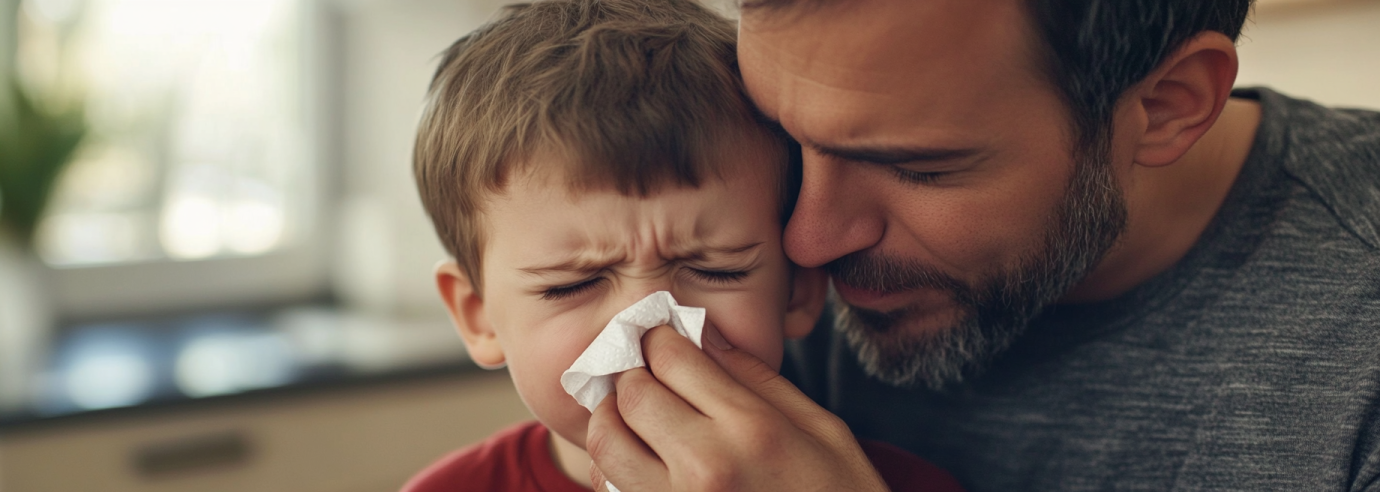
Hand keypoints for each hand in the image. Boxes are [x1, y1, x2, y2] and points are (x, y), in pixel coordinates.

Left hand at [585, 325, 889, 491]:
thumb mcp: (821, 430)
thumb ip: (757, 380)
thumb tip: (705, 338)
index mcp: (751, 429)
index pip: (672, 359)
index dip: (659, 339)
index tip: (661, 340)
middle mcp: (705, 466)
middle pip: (632, 394)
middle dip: (634, 374)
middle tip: (648, 374)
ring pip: (607, 443)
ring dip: (613, 419)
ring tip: (635, 416)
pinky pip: (613, 489)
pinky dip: (616, 466)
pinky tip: (641, 460)